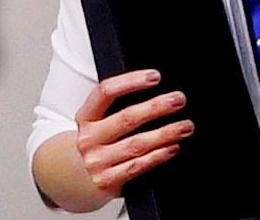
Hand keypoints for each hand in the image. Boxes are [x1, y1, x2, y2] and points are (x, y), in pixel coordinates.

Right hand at [72, 70, 191, 205]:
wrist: (74, 179)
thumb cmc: (94, 145)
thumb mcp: (95, 122)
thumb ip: (115, 109)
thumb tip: (154, 93)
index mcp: (85, 117)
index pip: (105, 92)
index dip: (131, 81)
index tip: (154, 76)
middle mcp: (89, 139)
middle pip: (126, 118)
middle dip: (156, 107)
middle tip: (178, 100)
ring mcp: (98, 162)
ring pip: (137, 144)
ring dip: (165, 133)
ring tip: (185, 126)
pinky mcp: (108, 182)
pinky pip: (138, 167)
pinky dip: (158, 156)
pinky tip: (172, 147)